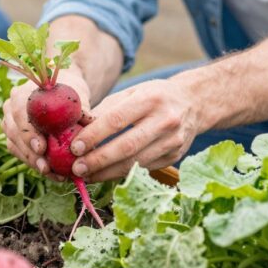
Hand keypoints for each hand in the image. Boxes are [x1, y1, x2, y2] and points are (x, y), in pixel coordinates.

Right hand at [1, 70, 91, 181]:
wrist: (60, 95)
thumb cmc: (68, 92)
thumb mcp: (77, 95)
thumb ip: (81, 107)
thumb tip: (89, 119)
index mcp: (22, 93)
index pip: (20, 113)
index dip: (28, 132)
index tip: (41, 148)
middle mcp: (10, 108)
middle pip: (15, 134)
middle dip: (31, 154)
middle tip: (47, 169)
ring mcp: (10, 124)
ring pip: (16, 147)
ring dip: (35, 163)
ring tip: (56, 175)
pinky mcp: (14, 139)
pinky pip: (21, 155)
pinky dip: (37, 165)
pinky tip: (54, 174)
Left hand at [69, 76, 204, 183]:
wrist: (193, 103)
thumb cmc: (154, 96)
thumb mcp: (132, 92)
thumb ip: (106, 110)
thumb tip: (77, 130)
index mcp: (150, 98)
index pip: (117, 120)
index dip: (94, 136)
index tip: (74, 147)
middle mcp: (165, 120)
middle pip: (126, 146)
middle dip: (98, 160)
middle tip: (76, 168)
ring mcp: (173, 141)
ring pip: (135, 163)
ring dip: (107, 172)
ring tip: (86, 175)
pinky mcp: (175, 156)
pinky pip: (143, 169)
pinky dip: (121, 174)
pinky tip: (105, 175)